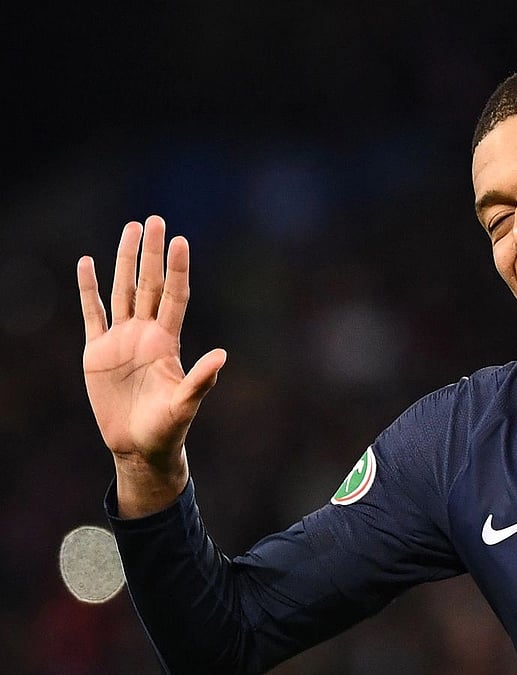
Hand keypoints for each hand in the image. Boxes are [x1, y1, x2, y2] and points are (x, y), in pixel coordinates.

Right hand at [78, 216, 225, 470]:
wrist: (139, 446)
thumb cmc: (168, 428)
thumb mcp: (186, 405)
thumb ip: (201, 380)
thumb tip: (223, 355)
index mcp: (168, 341)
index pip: (175, 296)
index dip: (178, 269)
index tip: (181, 241)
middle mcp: (146, 333)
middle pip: (149, 284)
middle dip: (151, 253)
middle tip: (154, 219)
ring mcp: (121, 339)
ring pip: (123, 290)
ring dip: (124, 260)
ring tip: (129, 229)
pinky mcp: (97, 351)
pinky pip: (93, 313)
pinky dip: (89, 289)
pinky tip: (88, 263)